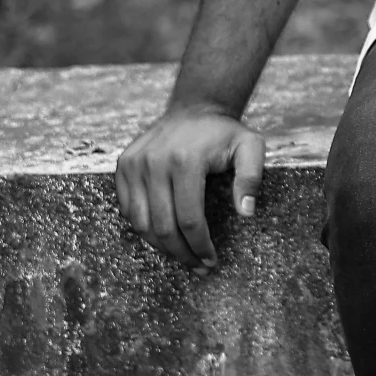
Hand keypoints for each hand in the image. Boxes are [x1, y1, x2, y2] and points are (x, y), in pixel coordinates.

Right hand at [114, 108, 264, 271]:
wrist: (195, 109)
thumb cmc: (225, 134)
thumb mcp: (250, 147)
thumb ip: (252, 178)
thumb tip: (246, 212)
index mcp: (186, 160)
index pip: (189, 219)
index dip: (200, 246)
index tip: (211, 261)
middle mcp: (155, 162)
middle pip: (163, 227)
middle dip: (182, 254)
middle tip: (198, 266)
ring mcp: (135, 164)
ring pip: (141, 223)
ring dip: (160, 247)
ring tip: (182, 256)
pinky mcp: (123, 166)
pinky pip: (127, 210)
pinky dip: (144, 228)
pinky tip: (163, 236)